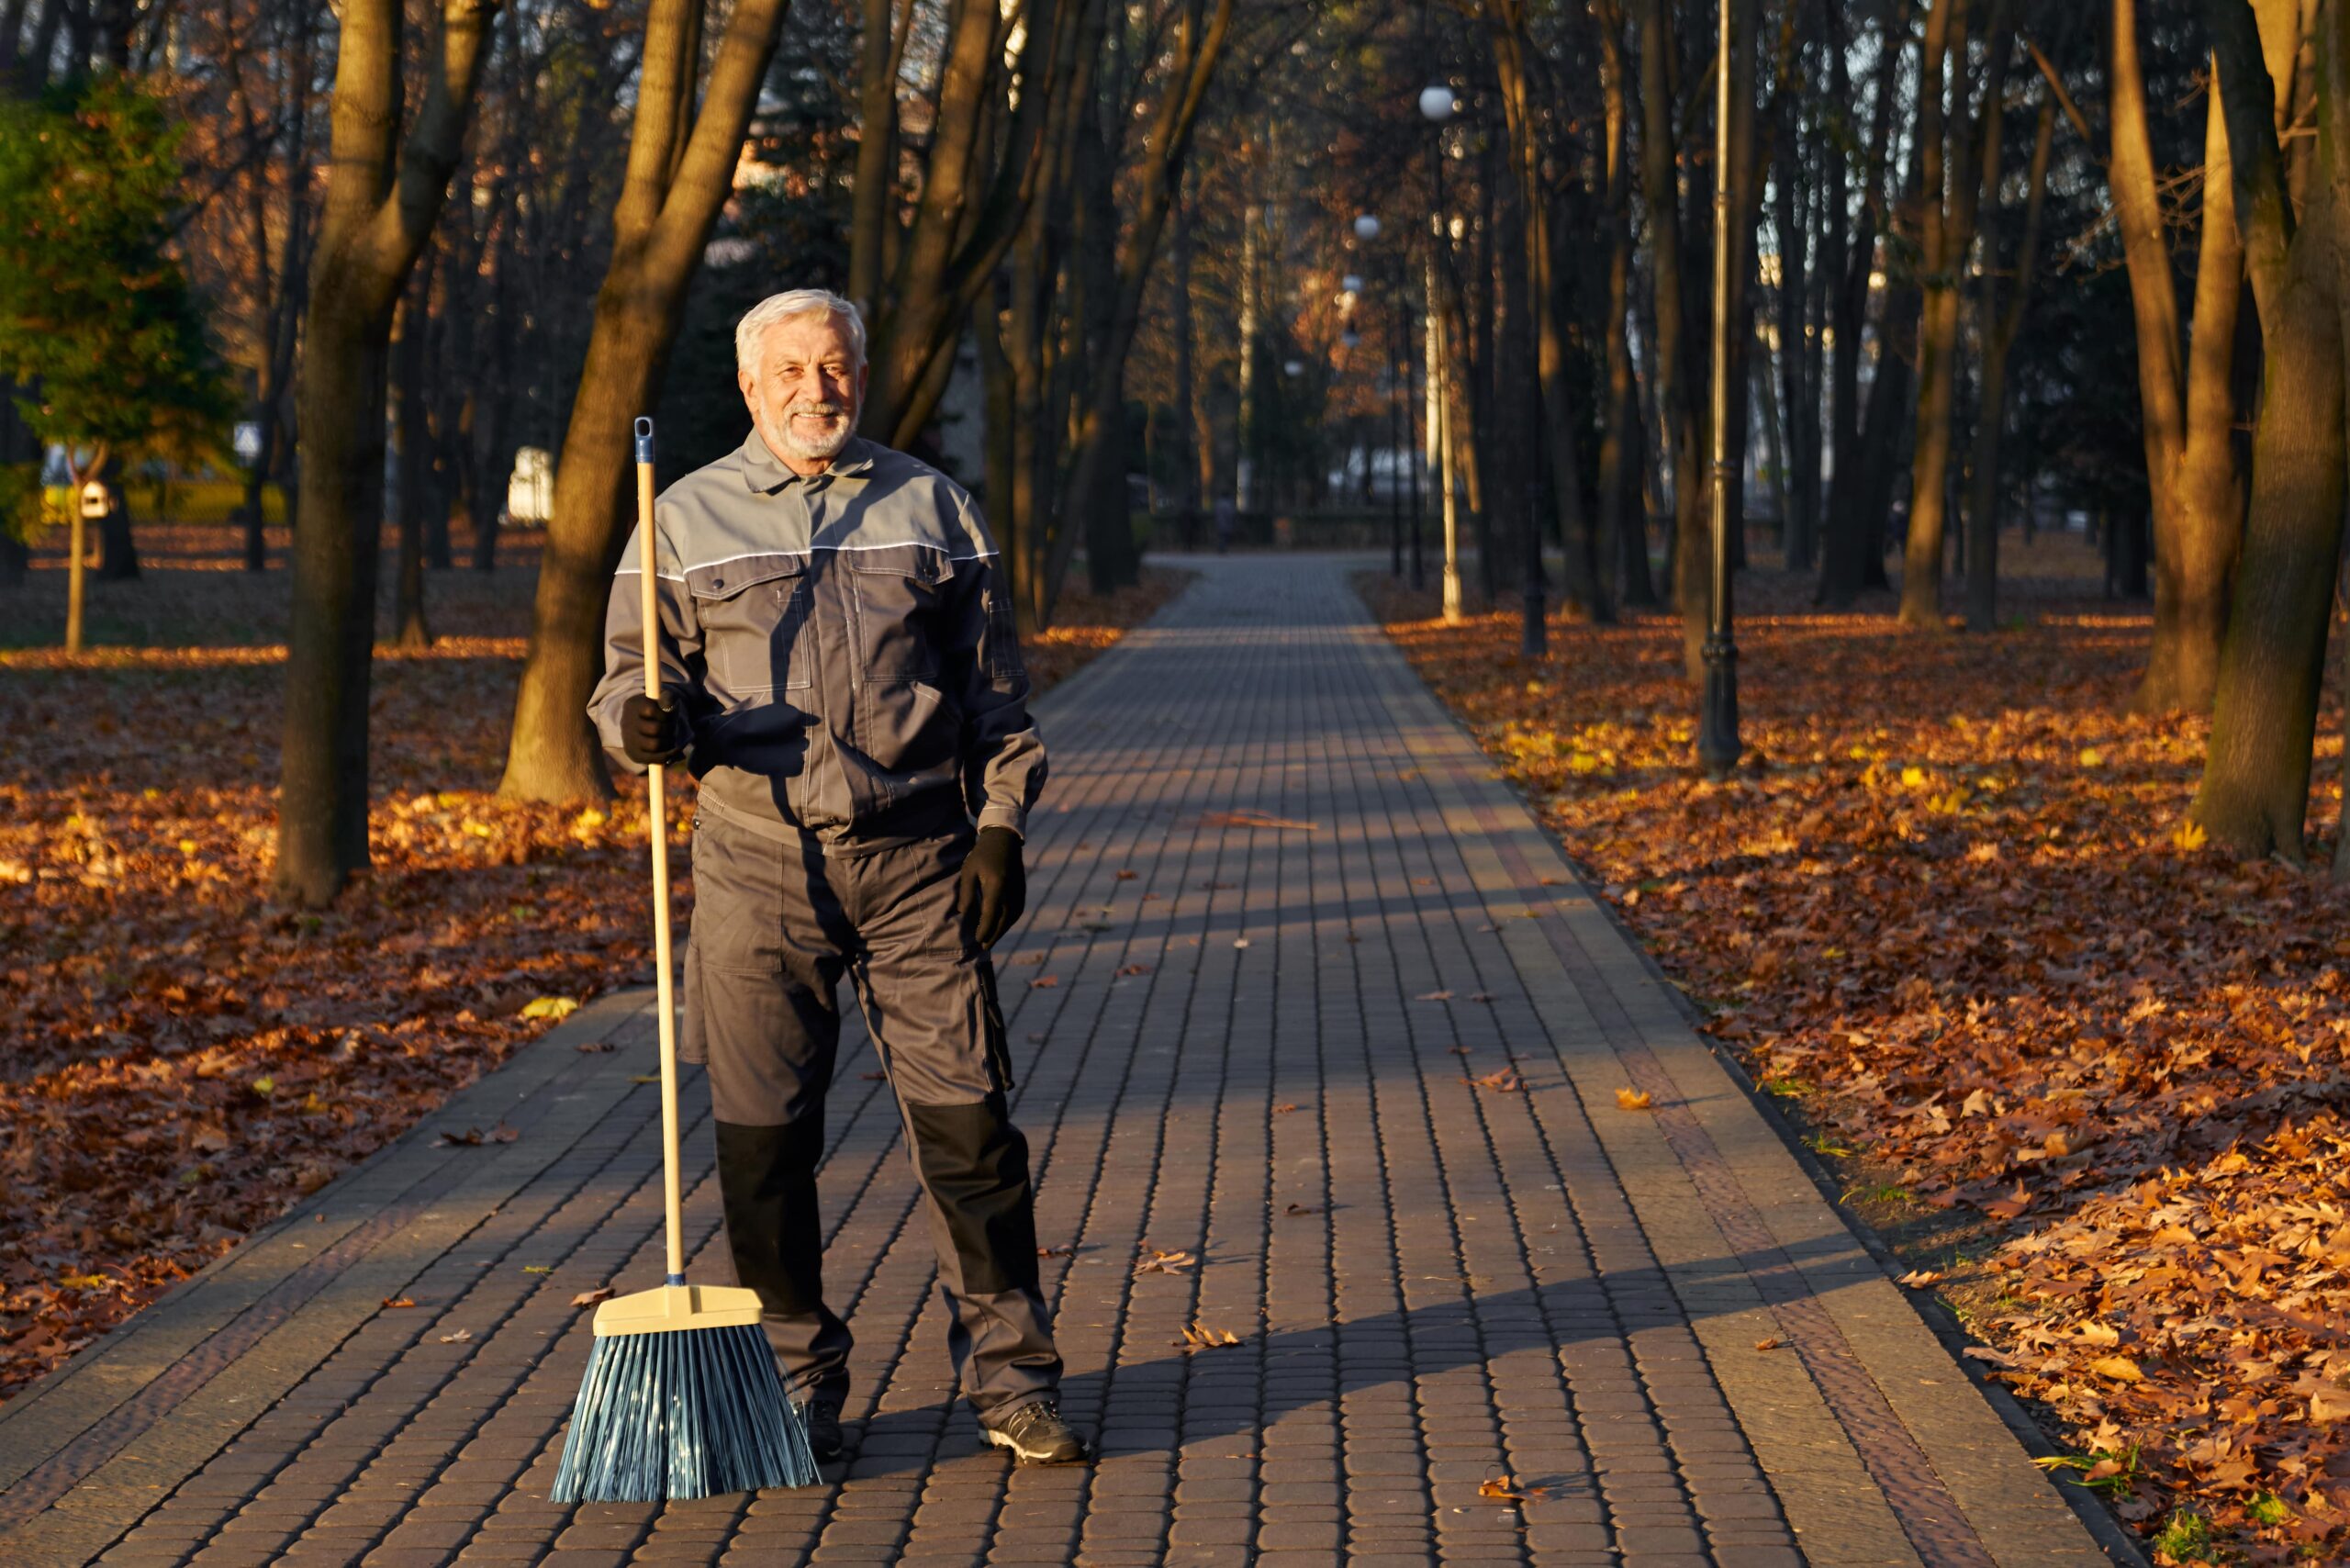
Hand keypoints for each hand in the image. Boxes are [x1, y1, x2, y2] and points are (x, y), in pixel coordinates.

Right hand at [621, 692, 688, 766]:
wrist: (639, 723)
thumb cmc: (655, 709)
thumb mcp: (661, 698)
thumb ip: (668, 698)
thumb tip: (669, 706)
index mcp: (632, 706)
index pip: (651, 710)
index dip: (666, 714)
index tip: (669, 713)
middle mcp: (627, 723)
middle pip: (656, 729)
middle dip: (670, 728)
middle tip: (672, 727)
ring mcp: (629, 740)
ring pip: (656, 745)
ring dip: (669, 741)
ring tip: (671, 737)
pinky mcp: (634, 754)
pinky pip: (655, 758)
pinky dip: (668, 754)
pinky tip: (674, 749)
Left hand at [956, 827, 1025, 947]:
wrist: (1005, 840)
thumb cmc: (982, 854)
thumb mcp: (969, 870)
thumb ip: (966, 893)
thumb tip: (963, 913)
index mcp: (997, 885)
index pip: (990, 914)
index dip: (984, 929)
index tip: (977, 939)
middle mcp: (1010, 891)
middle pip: (1003, 920)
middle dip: (993, 935)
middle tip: (983, 946)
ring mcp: (1019, 891)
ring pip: (1012, 918)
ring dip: (1002, 931)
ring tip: (991, 939)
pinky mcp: (1022, 890)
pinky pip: (1017, 911)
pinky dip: (1009, 922)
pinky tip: (1001, 926)